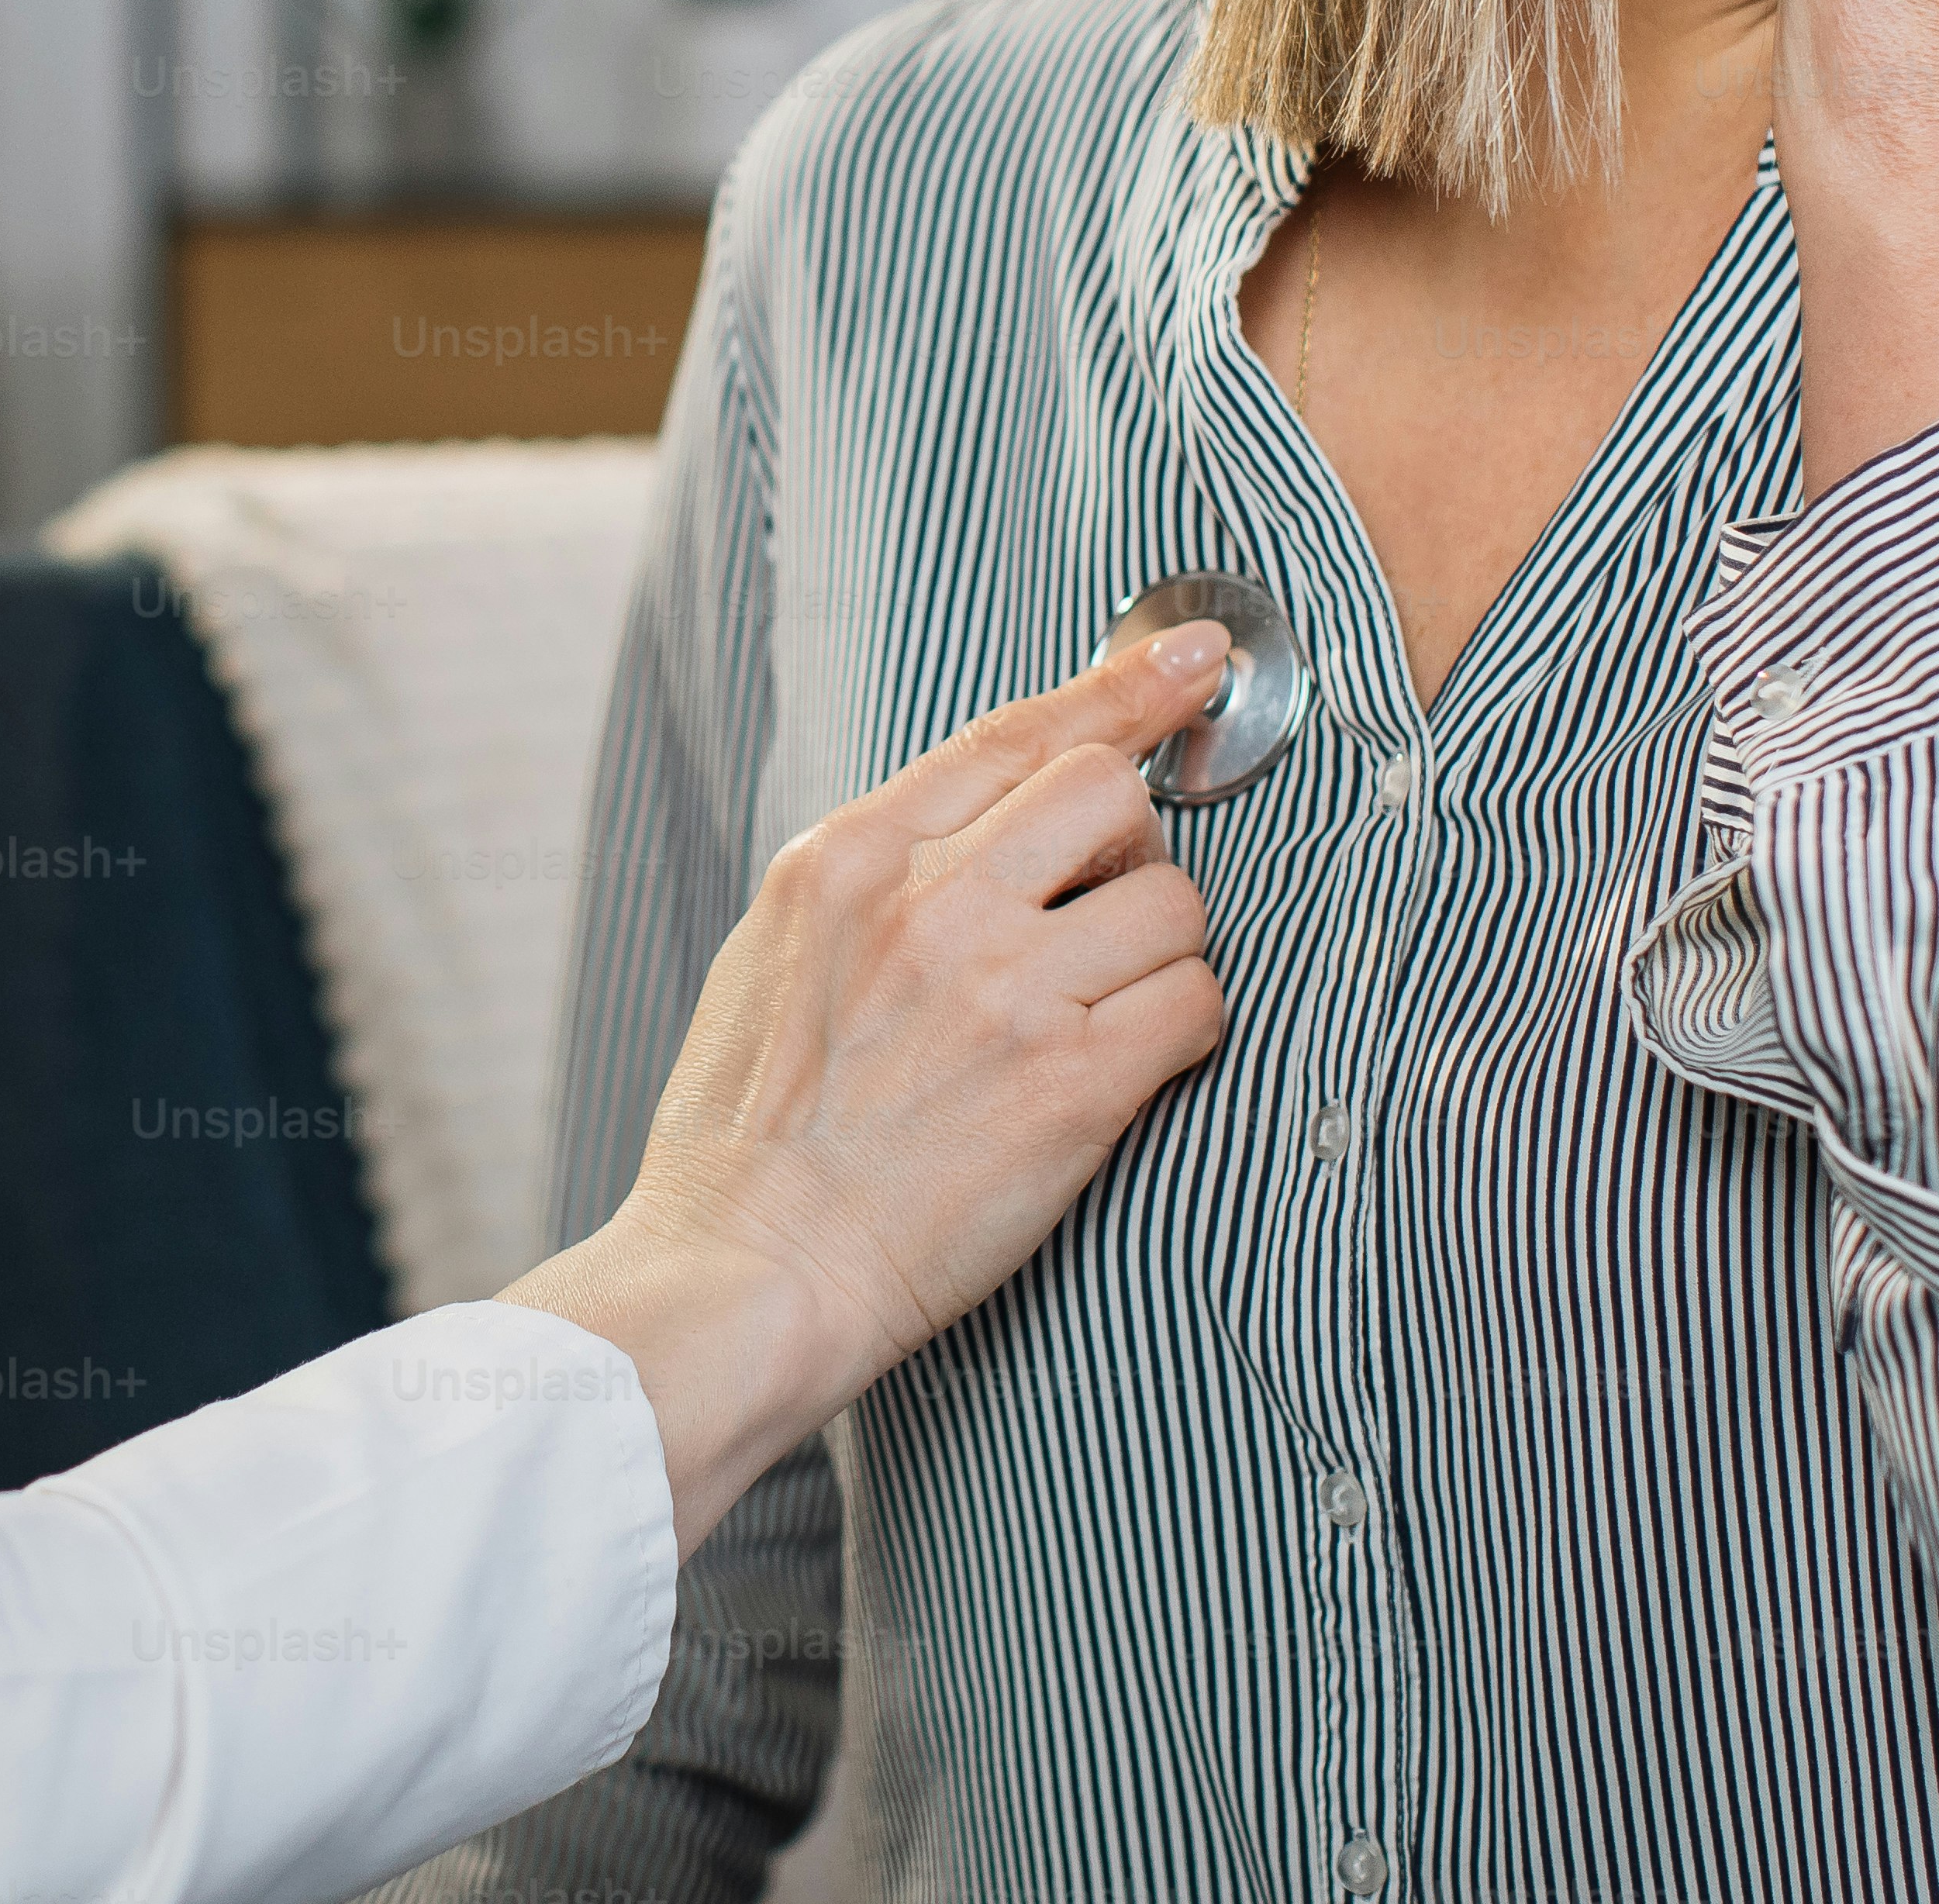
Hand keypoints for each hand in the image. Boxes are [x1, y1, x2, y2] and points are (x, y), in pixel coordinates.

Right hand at [500, 624, 1233, 1543]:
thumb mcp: (775, 957)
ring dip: (1155, 958)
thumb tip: (982, 829)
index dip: (1120, 687)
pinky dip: (1180, 1034)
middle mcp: (929, 903)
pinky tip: (1122, 1076)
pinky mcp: (1073, 1085)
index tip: (1190, 660)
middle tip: (1092, 926)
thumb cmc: (747, 1142)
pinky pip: (1196, 1005)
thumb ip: (874, 879)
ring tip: (1086, 1024)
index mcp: (847, 861)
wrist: (742, 1277)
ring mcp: (1005, 990)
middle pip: (1109, 793)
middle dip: (1125, 850)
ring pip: (1174, 901)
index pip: (1012, 734)